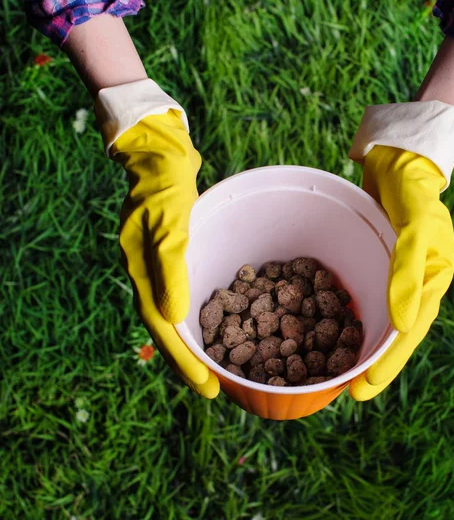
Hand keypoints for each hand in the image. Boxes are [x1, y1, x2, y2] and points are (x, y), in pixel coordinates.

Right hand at [111, 110, 218, 397]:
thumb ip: (170, 268)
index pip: (165, 329)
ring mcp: (165, 266)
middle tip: (216, 389)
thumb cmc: (164, 182)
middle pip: (172, 330)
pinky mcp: (181, 254)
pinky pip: (192, 293)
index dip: (186, 362)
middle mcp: (152, 275)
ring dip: (200, 341)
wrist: (161, 152)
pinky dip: (205, 313)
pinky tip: (223, 322)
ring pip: (182, 315)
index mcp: (143, 273)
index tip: (208, 388)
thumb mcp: (169, 221)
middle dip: (193, 361)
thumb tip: (175, 318)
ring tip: (220, 366)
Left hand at [349, 145, 453, 400]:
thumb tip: (402, 324)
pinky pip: (357, 294)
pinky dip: (342, 313)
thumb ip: (410, 271)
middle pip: (388, 332)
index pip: (407, 333)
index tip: (364, 391)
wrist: (400, 160)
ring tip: (333, 369)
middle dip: (368, 362)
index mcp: (429, 282)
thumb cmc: (414, 190)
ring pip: (372, 317)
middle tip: (345, 392)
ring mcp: (390, 275)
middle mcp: (410, 285)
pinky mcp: (370, 261)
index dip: (386, 363)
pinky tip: (323, 326)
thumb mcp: (417, 226)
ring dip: (355, 343)